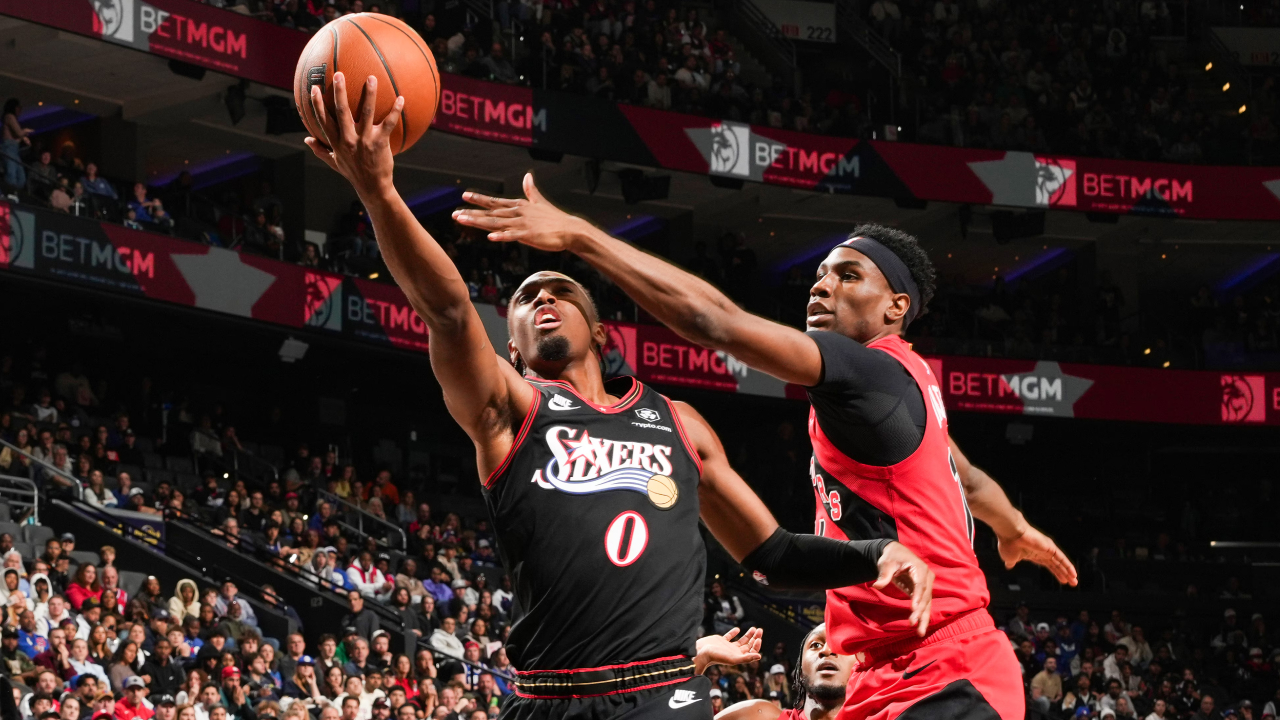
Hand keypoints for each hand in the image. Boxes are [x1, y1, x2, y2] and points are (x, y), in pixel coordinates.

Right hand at [304, 72, 403, 199]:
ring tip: (371, 78)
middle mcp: (349, 139)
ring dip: (370, 94)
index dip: (318, 103)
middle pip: (342, 111)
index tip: (315, 88)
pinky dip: (396, 110)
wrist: (373, 187)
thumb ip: (321, 150)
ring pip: (367, 112)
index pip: (324, 119)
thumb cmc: (353, 173)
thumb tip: (306, 140)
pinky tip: (401, 98)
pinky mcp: (380, 142)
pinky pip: (389, 123)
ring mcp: (365, 140)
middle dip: (339, 91)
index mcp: (336, 142)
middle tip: (339, 73)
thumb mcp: (334, 163)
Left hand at [452, 173, 591, 251]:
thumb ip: (531, 190)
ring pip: (496, 223)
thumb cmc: (555, 218)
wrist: (570, 229)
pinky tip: (490, 237)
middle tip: (454, 214)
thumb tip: (527, 176)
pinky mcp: (529, 236)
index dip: (479, 199)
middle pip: (490, 213)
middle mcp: (518, 213)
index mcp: (519, 205)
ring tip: (463, 220)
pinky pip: (512, 236)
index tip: (464, 196)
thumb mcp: (540, 202)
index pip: (494, 201)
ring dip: (478, 221)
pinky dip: (501, 236)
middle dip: (472, 213)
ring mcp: (523, 224)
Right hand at [694, 626, 761, 673]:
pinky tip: (738, 629)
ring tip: (754, 628)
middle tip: (760, 630)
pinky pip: (729, 636)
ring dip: (748, 635)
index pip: (751, 651)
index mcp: (738, 657)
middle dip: (755, 638)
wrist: (702, 652)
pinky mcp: (721, 641)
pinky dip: (734, 632)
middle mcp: (734, 652)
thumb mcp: (733, 658)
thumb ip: (746, 658)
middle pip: (748, 645)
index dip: (756, 645)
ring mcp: (728, 646)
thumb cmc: (716, 657)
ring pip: (741, 640)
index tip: (758, 638)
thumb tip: (759, 656)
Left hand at [872, 541, 933, 636]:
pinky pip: (924, 605)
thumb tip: (876, 586)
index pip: (920, 584)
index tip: (915, 608)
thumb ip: (883, 575)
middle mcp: (927, 577)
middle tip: (913, 624)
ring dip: (923, 618)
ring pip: (927, 603)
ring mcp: (926, 585)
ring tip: (920, 632)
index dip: (918, 597)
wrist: (895, 553)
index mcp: (919, 568)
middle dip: (920, 611)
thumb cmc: (891, 557)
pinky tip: (920, 627)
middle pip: (925, 596)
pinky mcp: (922, 591)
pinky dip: (922, 615)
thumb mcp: (885, 564)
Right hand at [998, 525, 1077, 585]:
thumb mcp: (1010, 558)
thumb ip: (1011, 562)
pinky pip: (1062, 558)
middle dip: (1064, 574)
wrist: (1011, 533)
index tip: (1062, 579)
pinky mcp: (1050, 547)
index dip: (1055, 572)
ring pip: (1060, 562)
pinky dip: (1068, 566)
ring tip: (1074, 581)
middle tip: (1071, 582)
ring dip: (1068, 572)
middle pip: (1056, 565)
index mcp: (1033, 555)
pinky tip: (1073, 574)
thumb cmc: (1008, 544)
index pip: (1048, 565)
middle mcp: (1042, 552)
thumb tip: (1008, 566)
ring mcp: (1047, 549)